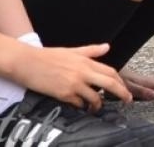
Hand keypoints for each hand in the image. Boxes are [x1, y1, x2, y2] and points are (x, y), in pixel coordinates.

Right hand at [9, 42, 129, 111]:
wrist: (26, 62)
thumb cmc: (47, 56)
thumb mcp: (71, 51)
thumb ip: (90, 51)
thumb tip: (107, 47)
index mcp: (85, 61)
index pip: (110, 72)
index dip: (121, 82)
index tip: (125, 89)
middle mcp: (82, 72)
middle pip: (109, 83)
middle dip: (121, 93)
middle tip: (127, 101)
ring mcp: (73, 84)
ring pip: (95, 98)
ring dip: (98, 105)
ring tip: (96, 107)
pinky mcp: (63, 94)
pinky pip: (78, 104)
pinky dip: (81, 106)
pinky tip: (79, 106)